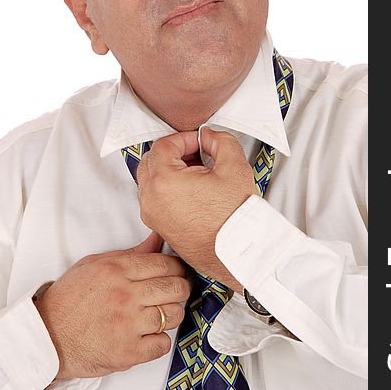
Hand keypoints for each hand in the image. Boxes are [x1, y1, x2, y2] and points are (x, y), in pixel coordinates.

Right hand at [34, 232, 191, 378]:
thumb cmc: (69, 300)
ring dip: (173, 313)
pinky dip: (161, 340)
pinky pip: (162, 344)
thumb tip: (156, 239)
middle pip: (174, 287)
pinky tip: (150, 334)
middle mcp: (123, 295)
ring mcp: (127, 325)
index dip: (177, 267)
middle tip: (177, 290)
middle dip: (181, 287)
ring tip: (163, 312)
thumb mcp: (95, 265)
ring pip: (173, 314)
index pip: (164, 263)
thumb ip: (130, 253)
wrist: (46, 336)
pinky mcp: (127, 352)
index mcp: (116, 270)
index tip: (177, 271)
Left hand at [137, 128, 255, 290]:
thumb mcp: (234, 165)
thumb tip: (208, 136)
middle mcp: (151, 200)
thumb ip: (219, 139)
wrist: (240, 252)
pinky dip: (169, 187)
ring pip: (150, 179)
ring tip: (199, 173)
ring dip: (170, 169)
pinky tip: (195, 190)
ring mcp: (153, 215)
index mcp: (163, 182)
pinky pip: (155, 197)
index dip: (185, 138)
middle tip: (198, 154)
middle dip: (175, 152)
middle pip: (151, 160)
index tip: (201, 142)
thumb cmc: (235, 219)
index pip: (163, 145)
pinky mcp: (160, 227)